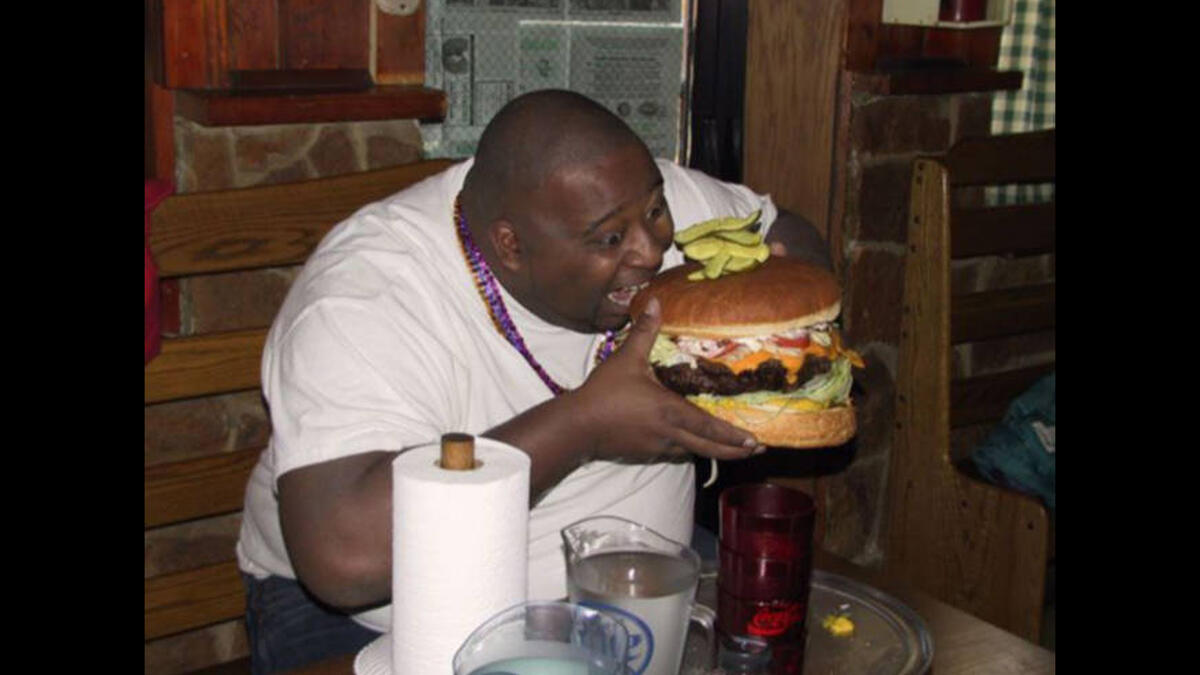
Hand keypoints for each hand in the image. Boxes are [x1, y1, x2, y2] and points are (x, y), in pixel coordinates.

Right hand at [572, 297, 764, 461]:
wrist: (577, 426)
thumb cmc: (604, 393)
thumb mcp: (626, 358)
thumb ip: (644, 331)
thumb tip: (657, 302)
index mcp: (670, 411)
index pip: (709, 428)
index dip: (734, 436)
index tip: (756, 442)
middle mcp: (669, 434)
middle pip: (709, 448)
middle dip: (735, 451)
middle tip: (757, 450)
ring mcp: (658, 447)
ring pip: (693, 452)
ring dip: (713, 451)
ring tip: (731, 447)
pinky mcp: (645, 453)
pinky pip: (674, 452)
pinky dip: (689, 448)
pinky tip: (691, 443)